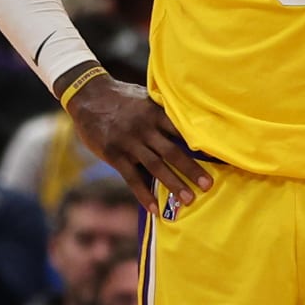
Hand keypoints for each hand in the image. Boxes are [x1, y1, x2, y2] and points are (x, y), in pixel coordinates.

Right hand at [63, 70, 211, 209]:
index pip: (183, 130)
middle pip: (172, 152)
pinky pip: (131, 178)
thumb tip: (190, 121)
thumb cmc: (122, 97)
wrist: (87, 95)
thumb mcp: (145, 98)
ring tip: (189, 199)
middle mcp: (144, 128)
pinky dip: (143, 194)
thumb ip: (163, 111)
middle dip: (192, 170)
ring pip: (155, 167)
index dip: (200, 144)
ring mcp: (128, 143)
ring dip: (173, 184)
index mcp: (155, 113)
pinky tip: (155, 208)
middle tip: (208, 185)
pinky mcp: (114, 155)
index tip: (217, 156)